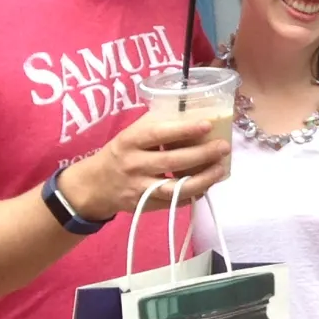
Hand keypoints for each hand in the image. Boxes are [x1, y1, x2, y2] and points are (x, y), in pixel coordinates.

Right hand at [64, 109, 231, 218]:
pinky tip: (207, 185)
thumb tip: (193, 112)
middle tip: (224, 147)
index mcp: (130, 141)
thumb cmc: (121, 153)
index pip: (159, 134)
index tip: (207, 124)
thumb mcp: (131, 134)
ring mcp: (140, 188)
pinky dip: (192, 194)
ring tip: (220, 170)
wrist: (95, 185)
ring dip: (202, 180)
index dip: (184, 129)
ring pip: (175, 187)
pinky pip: (174, 202)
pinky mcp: (145, 205)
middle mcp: (134, 165)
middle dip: (202, 154)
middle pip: (172, 161)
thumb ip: (156, 125)